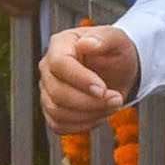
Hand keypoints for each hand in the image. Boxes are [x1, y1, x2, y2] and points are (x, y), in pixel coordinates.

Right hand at [40, 22, 141, 138]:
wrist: (117, 71)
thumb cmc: (115, 53)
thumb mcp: (118, 40)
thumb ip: (104, 38)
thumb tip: (87, 43)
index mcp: (60, 45)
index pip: (60, 64)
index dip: (80, 80)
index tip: (103, 89)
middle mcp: (48, 68)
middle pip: (57, 92)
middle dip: (90, 102)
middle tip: (116, 99)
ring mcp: (47, 90)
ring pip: (57, 112)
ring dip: (89, 114)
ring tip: (111, 105)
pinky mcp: (51, 110)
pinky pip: (59, 125)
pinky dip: (83, 124)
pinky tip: (99, 113)